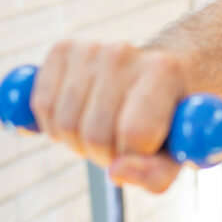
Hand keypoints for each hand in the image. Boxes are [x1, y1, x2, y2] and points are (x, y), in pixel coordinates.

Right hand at [30, 40, 188, 192]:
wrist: (161, 74)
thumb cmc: (172, 120)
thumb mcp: (179, 152)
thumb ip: (156, 173)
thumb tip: (116, 172)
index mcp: (164, 71)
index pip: (135, 134)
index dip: (134, 156)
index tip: (144, 150)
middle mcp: (125, 53)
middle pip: (95, 135)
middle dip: (104, 154)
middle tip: (121, 142)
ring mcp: (90, 48)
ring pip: (64, 124)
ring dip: (78, 142)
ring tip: (103, 128)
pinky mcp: (62, 49)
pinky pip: (41, 104)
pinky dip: (54, 123)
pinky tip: (79, 114)